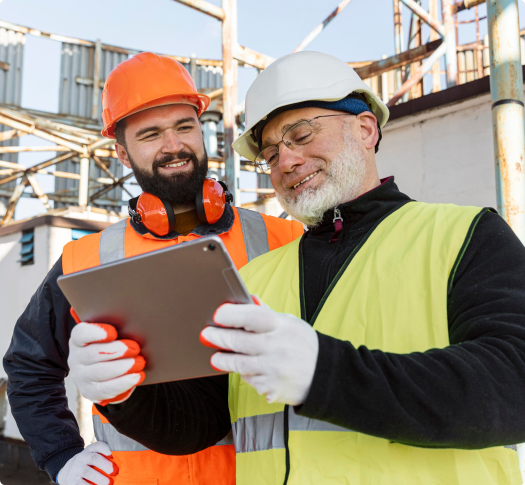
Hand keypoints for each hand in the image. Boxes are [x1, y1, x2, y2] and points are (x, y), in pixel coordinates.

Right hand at [56, 441, 117, 484]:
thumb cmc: (90, 463)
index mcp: (90, 449)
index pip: (98, 445)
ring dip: (98, 478)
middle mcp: (82, 457)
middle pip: (94, 458)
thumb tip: (125, 461)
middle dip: (104, 464)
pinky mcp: (71, 480)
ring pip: (87, 471)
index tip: (112, 454)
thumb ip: (105, 456)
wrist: (68, 470)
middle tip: (114, 471)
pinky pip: (80, 483)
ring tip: (108, 483)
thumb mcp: (94, 456)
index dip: (105, 448)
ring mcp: (76, 468)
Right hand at [68, 322, 145, 405]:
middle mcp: (76, 358)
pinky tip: (137, 376)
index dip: (96, 332)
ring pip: (100, 372)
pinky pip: (105, 390)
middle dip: (116, 351)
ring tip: (139, 363)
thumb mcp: (110, 334)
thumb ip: (116, 327)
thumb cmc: (111, 345)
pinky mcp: (89, 392)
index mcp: (78, 339)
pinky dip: (123, 383)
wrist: (106, 369)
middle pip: (93, 353)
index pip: (81, 333)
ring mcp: (80, 376)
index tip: (113, 332)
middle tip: (135, 348)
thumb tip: (131, 323)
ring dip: (122, 367)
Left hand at [200, 299, 318, 404]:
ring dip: (223, 360)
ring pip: (239, 364)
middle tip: (206, 335)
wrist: (325, 376)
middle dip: (219, 337)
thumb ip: (266, 314)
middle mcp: (278, 348)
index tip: (218, 314)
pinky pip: (250, 380)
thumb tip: (248, 300)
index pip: (252, 316)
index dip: (232, 314)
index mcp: (282, 327)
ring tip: (216, 357)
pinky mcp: (271, 389)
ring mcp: (274, 370)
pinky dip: (246, 374)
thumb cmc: (303, 345)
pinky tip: (249, 369)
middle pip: (240, 342)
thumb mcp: (290, 324)